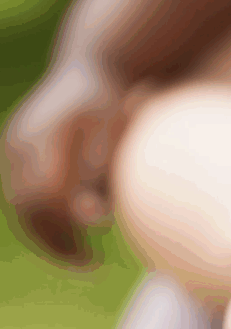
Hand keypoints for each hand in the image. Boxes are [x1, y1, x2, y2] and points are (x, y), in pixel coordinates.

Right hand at [2, 58, 129, 264]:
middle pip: (27, 208)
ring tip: (81, 255)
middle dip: (55, 242)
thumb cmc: (116, 104)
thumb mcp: (118, 137)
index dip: (65, 235)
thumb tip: (91, 219)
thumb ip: (102, 175)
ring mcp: (14, 144)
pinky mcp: (15, 148)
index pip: (45, 202)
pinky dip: (43, 216)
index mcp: (45, 138)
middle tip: (88, 265)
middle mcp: (21, 142)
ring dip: (46, 234)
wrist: (95, 64)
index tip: (92, 260)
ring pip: (20, 204)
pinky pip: (21, 192)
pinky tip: (72, 230)